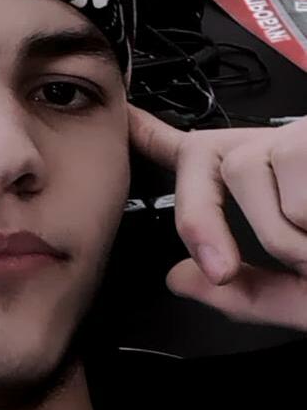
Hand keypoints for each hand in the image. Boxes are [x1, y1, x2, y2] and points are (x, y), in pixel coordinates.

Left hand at [128, 105, 306, 331]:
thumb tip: (177, 276)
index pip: (195, 150)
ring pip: (248, 173)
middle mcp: (279, 151)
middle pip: (204, 156)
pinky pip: (291, 179)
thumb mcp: (297, 295)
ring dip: (284, 235)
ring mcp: (305, 138)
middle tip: (222, 266)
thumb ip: (239, 292)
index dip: (150, 132)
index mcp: (263, 186)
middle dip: (200, 219)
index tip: (120, 113)